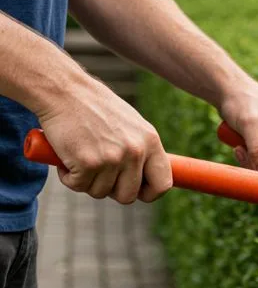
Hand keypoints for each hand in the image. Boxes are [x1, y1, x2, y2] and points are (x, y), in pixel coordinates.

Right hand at [39, 77, 172, 203]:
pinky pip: (78, 185)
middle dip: (111, 190)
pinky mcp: (87, 163)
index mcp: (150, 141)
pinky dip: (68, 177)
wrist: (64, 90)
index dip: (149, 194)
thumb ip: (141, 150)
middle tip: (98, 174)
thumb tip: (147, 179)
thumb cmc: (96, 107)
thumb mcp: (131, 125)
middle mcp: (135, 152)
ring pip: (100, 192)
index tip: (136, 192)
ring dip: (87, 181)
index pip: (163, 184)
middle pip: (127, 196)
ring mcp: (112, 158)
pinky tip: (67, 157)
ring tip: (81, 157)